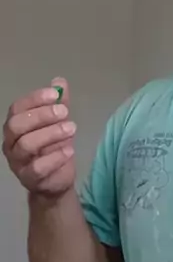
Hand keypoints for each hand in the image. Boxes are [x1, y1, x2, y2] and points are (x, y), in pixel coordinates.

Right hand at [2, 78, 76, 197]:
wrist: (56, 179)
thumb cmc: (53, 146)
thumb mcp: (58, 122)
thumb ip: (58, 103)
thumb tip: (60, 82)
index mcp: (15, 125)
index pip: (17, 108)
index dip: (35, 99)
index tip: (55, 94)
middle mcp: (11, 142)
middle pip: (17, 125)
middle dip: (41, 115)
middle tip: (65, 112)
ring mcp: (17, 162)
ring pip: (26, 145)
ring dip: (51, 133)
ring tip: (72, 128)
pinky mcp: (29, 179)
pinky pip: (37, 168)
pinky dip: (55, 157)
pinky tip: (70, 149)